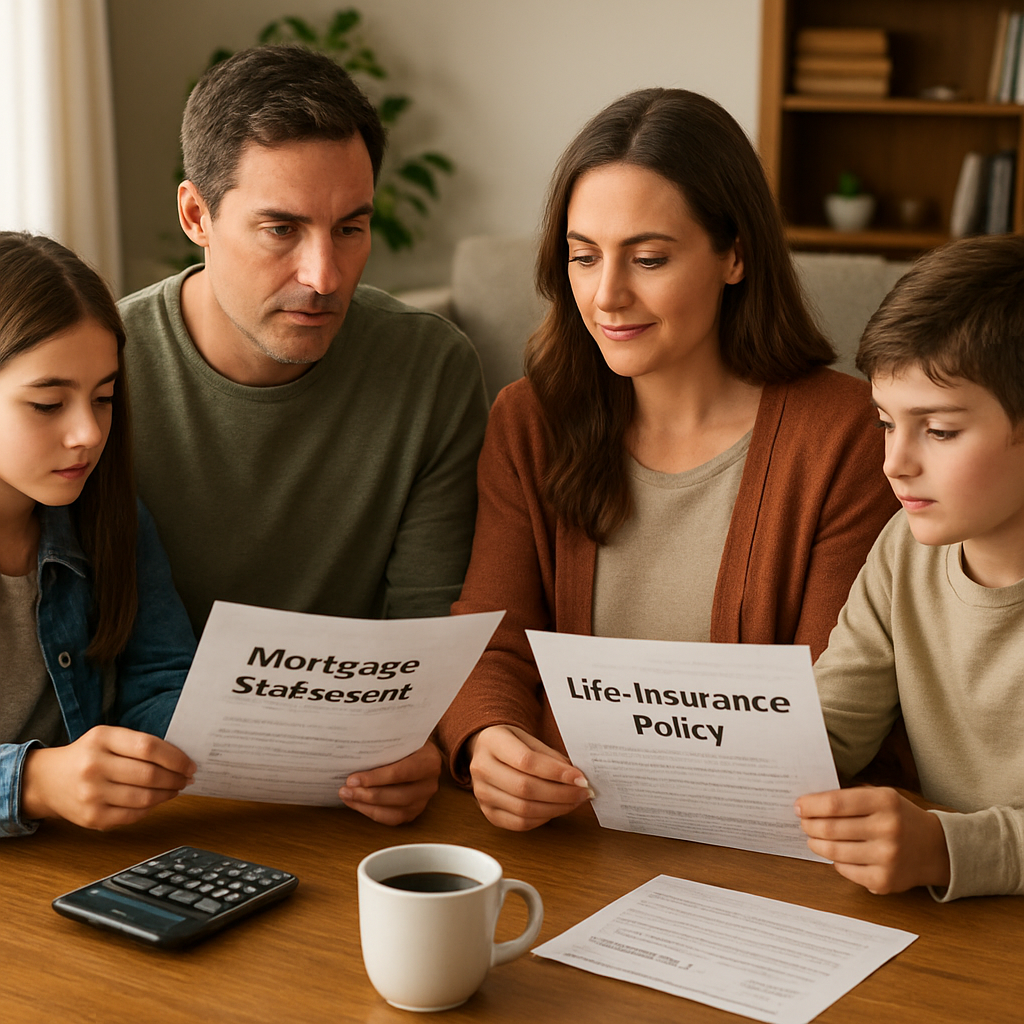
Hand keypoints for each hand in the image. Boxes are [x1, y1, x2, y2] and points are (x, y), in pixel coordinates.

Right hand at [20, 725, 195, 830]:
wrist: (47, 780)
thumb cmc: (88, 755)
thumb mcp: (108, 738)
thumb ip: (139, 744)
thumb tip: (180, 760)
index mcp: (102, 739)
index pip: (149, 747)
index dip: (176, 757)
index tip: (190, 764)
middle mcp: (94, 766)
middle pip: (149, 775)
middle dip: (176, 778)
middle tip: (187, 778)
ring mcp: (91, 794)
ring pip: (144, 798)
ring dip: (168, 794)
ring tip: (176, 788)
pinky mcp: (92, 818)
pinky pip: (133, 815)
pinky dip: (151, 808)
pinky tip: (157, 801)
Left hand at [339, 740, 440, 824]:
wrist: (420, 751)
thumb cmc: (406, 742)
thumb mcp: (400, 735)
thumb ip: (384, 742)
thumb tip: (354, 745)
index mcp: (429, 761)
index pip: (400, 773)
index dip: (375, 778)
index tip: (352, 779)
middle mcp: (430, 783)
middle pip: (398, 795)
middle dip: (367, 794)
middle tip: (345, 789)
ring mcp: (424, 800)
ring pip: (394, 812)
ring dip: (366, 805)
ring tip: (347, 796)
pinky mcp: (414, 811)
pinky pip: (392, 819)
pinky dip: (371, 813)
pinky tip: (357, 804)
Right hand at [467, 724, 592, 830]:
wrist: (486, 750)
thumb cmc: (511, 743)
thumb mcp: (530, 739)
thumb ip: (551, 757)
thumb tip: (576, 777)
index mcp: (492, 743)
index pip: (526, 761)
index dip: (556, 772)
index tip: (580, 778)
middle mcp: (482, 768)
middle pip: (525, 788)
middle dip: (561, 793)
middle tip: (583, 792)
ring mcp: (482, 793)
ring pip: (524, 809)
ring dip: (556, 808)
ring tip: (574, 801)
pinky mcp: (488, 813)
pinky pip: (519, 823)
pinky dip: (543, 819)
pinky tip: (557, 809)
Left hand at [795, 786, 950, 893]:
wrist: (935, 848)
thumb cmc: (899, 818)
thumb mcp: (881, 797)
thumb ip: (849, 798)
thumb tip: (809, 804)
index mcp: (885, 801)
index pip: (836, 803)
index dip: (811, 805)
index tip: (799, 806)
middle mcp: (888, 829)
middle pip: (830, 828)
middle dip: (810, 825)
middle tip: (804, 823)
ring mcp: (887, 858)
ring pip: (833, 851)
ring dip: (816, 844)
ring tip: (813, 838)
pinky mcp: (884, 881)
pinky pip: (844, 870)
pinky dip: (834, 861)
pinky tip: (836, 853)